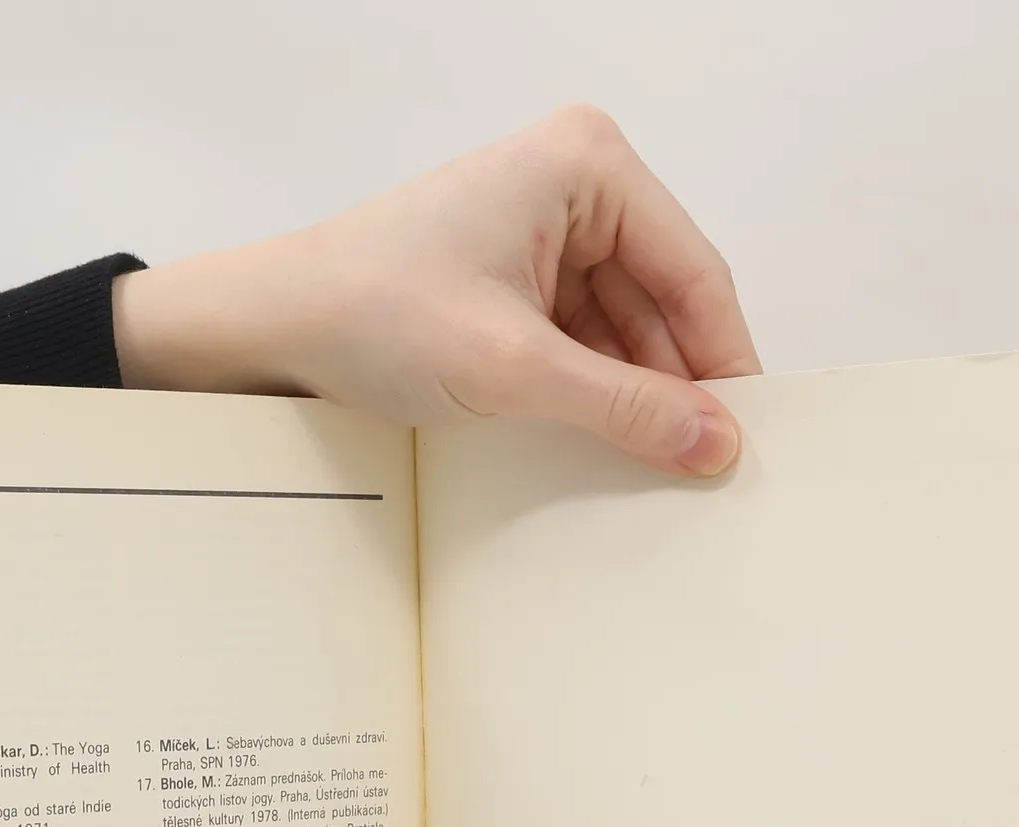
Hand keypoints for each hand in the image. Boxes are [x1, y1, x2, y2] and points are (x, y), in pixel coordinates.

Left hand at [113, 105, 759, 476]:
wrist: (271, 329)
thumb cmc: (369, 310)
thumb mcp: (515, 368)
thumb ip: (625, 408)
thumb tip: (716, 443)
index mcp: (588, 164)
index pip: (694, 273)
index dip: (726, 363)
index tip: (747, 439)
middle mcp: (574, 183)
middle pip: (666, 303)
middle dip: (679, 386)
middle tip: (704, 471)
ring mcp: (545, 232)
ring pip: (627, 331)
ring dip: (635, 398)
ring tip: (652, 469)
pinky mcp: (516, 280)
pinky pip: (585, 342)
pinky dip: (595, 393)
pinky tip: (604, 445)